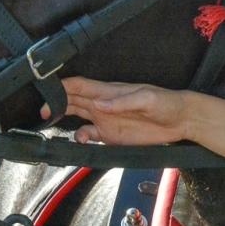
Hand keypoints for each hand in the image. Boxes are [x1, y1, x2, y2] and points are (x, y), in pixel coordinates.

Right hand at [50, 77, 193, 146]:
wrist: (181, 121)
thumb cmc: (166, 103)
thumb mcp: (147, 99)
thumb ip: (123, 102)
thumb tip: (99, 104)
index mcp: (109, 91)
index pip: (80, 85)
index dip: (62, 87)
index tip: (47, 93)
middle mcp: (103, 104)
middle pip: (72, 100)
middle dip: (54, 103)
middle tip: (43, 113)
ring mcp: (106, 120)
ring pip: (77, 116)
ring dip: (63, 118)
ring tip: (53, 123)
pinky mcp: (111, 135)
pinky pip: (89, 135)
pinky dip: (80, 137)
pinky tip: (80, 140)